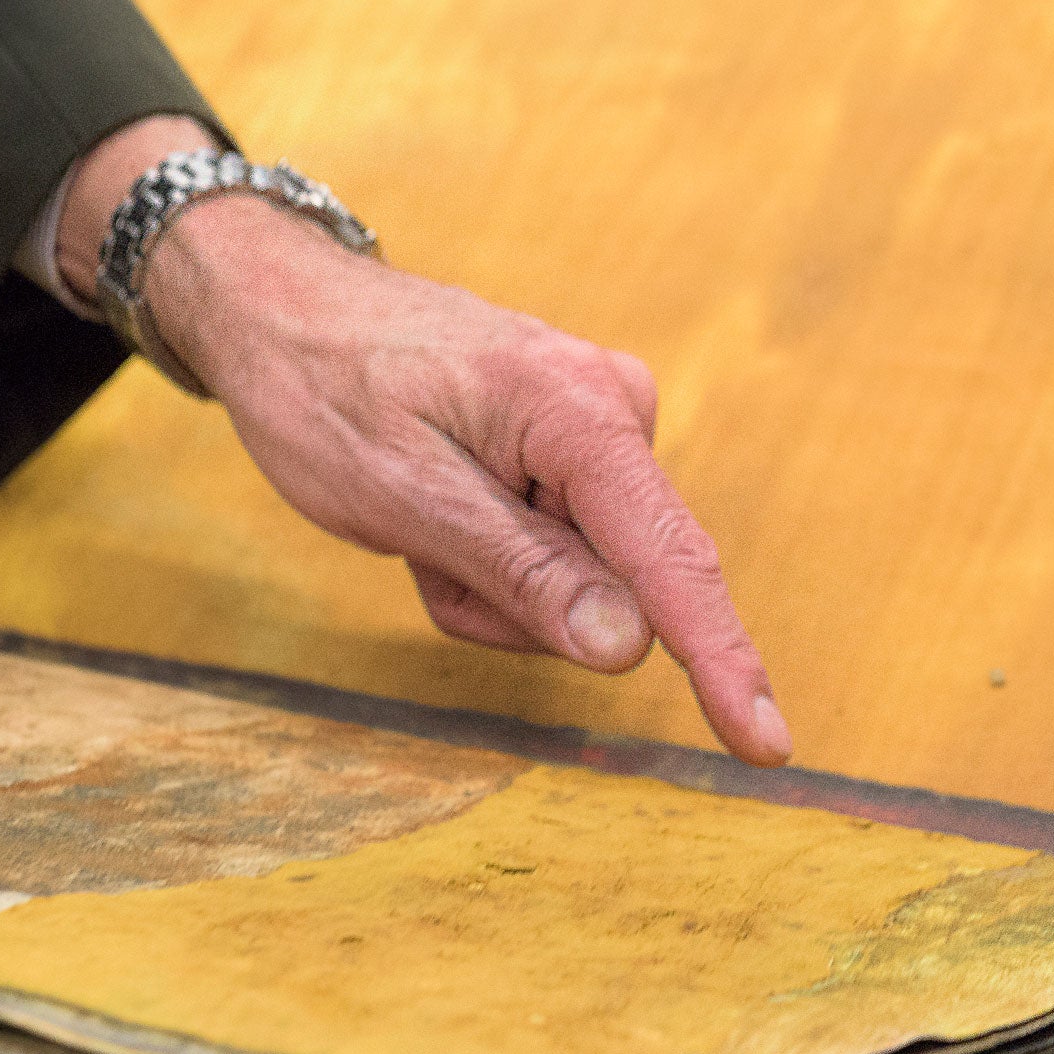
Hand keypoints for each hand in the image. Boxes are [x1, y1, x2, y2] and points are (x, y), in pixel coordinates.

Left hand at [58, 120, 790, 765]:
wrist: (285, 308)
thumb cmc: (327, 392)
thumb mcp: (406, 497)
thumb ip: (523, 573)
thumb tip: (629, 649)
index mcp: (580, 411)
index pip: (670, 560)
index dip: (722, 663)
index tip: (768, 746)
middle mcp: (615, 409)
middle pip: (615, 585)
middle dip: (514, 602)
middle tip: (420, 555)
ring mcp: (601, 428)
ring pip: (582, 581)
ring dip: (492, 584)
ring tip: (420, 525)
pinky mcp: (579, 448)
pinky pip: (560, 552)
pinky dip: (492, 559)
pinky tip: (439, 514)